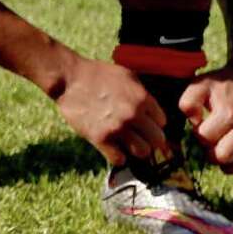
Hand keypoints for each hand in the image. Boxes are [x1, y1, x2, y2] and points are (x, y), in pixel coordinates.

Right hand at [53, 55, 169, 167]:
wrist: (69, 79)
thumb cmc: (98, 74)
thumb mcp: (127, 76)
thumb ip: (143, 93)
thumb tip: (153, 110)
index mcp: (142, 98)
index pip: (162, 122)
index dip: (154, 123)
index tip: (146, 123)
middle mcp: (133, 114)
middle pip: (157, 140)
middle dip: (150, 139)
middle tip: (141, 137)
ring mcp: (117, 128)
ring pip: (142, 152)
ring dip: (136, 149)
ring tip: (128, 144)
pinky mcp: (100, 138)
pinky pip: (119, 159)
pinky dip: (118, 157)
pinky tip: (114, 149)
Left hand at [181, 59, 232, 173]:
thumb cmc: (220, 84)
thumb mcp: (198, 85)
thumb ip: (188, 104)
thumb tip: (195, 124)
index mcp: (230, 113)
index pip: (206, 138)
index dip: (198, 133)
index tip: (202, 123)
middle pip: (224, 157)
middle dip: (210, 151)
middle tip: (211, 137)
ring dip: (227, 162)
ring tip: (221, 147)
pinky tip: (232, 152)